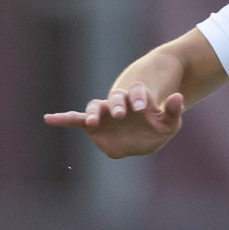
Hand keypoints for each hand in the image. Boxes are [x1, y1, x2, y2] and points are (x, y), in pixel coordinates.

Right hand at [44, 82, 185, 157]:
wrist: (144, 136)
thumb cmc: (157, 126)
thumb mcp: (170, 121)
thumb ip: (173, 110)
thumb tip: (179, 97)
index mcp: (138, 99)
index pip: (138, 93)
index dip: (140, 98)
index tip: (144, 108)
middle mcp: (119, 103)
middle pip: (115, 99)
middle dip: (116, 105)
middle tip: (119, 114)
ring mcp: (105, 113)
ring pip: (95, 108)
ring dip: (93, 113)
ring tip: (92, 121)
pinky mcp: (93, 125)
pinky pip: (76, 120)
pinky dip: (63, 119)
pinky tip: (48, 118)